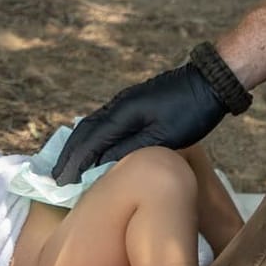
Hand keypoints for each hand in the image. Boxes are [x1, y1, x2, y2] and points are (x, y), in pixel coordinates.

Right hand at [52, 62, 228, 184]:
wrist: (209, 82)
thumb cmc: (190, 112)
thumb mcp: (163, 137)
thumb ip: (130, 150)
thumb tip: (102, 165)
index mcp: (122, 113)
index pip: (89, 141)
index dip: (74, 163)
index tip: (61, 183)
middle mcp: (117, 105)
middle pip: (84, 131)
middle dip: (69, 155)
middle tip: (56, 178)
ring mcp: (124, 102)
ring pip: (92, 126)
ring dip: (78, 146)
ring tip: (69, 166)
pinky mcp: (133, 103)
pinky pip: (104, 122)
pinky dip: (92, 138)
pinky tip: (93, 149)